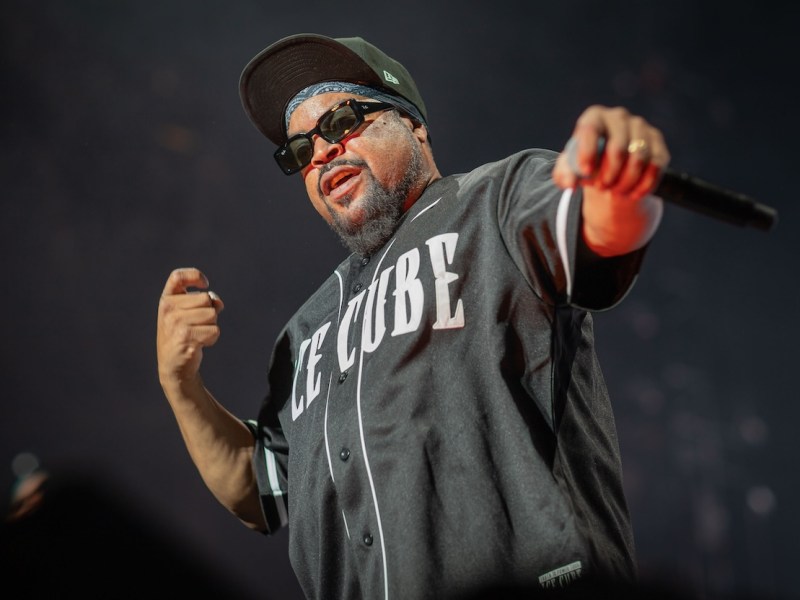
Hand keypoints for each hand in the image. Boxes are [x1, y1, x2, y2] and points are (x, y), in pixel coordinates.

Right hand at [157, 267, 224, 386]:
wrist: (174, 366)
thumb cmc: (184, 335)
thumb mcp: (189, 315)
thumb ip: (205, 302)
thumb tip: (217, 302)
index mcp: (166, 300)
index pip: (177, 276)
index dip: (195, 276)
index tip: (205, 284)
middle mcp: (168, 309)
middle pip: (206, 298)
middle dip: (209, 312)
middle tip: (197, 325)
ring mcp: (175, 322)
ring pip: (212, 314)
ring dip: (211, 326)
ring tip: (197, 335)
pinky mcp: (186, 337)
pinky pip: (214, 330)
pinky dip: (212, 338)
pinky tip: (199, 344)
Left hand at [552, 105, 669, 200]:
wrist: (610, 168)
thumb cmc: (586, 164)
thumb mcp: (570, 169)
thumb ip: (564, 175)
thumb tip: (570, 183)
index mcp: (594, 117)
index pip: (590, 129)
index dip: (588, 151)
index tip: (586, 172)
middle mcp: (619, 117)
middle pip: (618, 147)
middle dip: (609, 174)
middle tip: (601, 188)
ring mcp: (642, 128)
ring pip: (639, 158)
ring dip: (626, 182)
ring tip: (615, 192)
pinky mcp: (658, 143)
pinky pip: (655, 166)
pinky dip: (643, 185)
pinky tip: (632, 194)